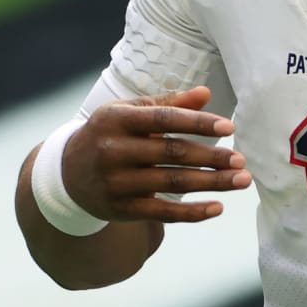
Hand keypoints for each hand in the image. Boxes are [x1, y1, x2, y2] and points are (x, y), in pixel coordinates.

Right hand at [62, 85, 250, 223]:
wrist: (65, 174)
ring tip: (241, 180)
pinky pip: (162, 213)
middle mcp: (113, 150)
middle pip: (172, 153)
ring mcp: (116, 183)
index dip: (197, 123)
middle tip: (241, 160)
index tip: (228, 128)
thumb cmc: (109, 134)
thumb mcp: (129, 113)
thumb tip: (206, 94)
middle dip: (212, 157)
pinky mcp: (120, 209)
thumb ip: (168, 104)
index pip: (164, 119)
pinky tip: (218, 207)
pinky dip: (192, 212)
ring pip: (172, 183)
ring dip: (211, 183)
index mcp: (116, 119)